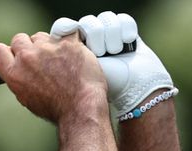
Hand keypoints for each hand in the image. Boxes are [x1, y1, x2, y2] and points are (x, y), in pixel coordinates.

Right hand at [0, 32, 107, 123]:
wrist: (81, 107)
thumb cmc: (56, 108)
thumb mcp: (27, 97)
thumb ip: (20, 78)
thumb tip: (20, 67)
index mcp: (14, 73)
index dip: (9, 51)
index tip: (16, 55)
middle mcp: (27, 58)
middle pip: (19, 39)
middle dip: (28, 46)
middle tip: (40, 58)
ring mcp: (47, 48)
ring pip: (41, 36)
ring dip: (48, 44)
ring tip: (61, 61)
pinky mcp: (67, 42)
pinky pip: (65, 32)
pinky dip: (70, 40)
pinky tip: (74, 52)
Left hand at [51, 11, 174, 119]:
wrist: (131, 90)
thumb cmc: (97, 86)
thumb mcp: (74, 70)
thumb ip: (62, 52)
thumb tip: (61, 30)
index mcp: (70, 49)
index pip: (65, 26)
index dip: (73, 31)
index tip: (81, 43)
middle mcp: (88, 39)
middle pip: (88, 22)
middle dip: (96, 41)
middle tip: (101, 56)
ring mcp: (107, 34)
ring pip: (106, 19)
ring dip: (112, 39)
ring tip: (115, 54)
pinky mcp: (126, 31)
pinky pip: (123, 19)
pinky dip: (126, 33)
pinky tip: (128, 46)